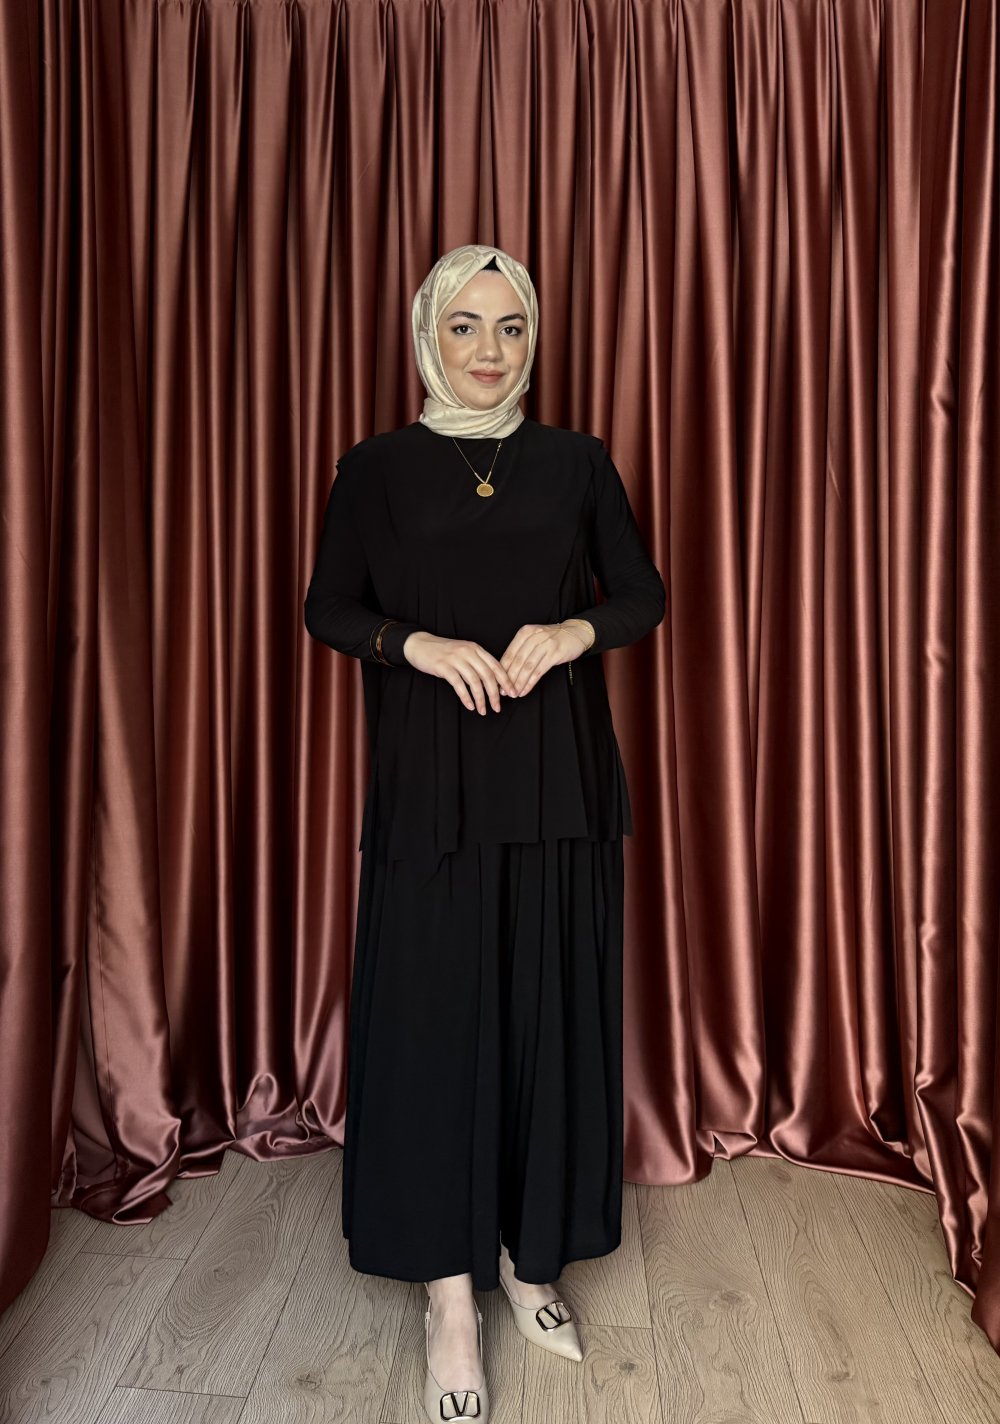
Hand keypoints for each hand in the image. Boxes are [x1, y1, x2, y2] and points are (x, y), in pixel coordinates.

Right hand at [401, 631, 515, 714]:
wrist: (420, 645)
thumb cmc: (444, 652)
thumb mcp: (464, 652)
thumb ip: (478, 663)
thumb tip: (494, 683)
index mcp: (476, 648)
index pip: (496, 665)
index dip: (506, 681)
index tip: (513, 694)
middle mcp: (468, 652)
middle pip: (487, 675)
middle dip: (495, 694)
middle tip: (498, 707)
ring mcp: (456, 659)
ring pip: (474, 681)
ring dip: (481, 699)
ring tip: (483, 710)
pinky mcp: (444, 667)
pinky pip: (459, 685)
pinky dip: (466, 697)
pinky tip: (470, 706)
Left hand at [499, 621, 592, 697]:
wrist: (575, 633)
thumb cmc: (552, 639)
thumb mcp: (534, 639)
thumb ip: (521, 651)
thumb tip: (506, 671)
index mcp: (525, 633)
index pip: (510, 653)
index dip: (502, 670)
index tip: (497, 682)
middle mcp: (534, 636)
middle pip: (517, 661)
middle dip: (509, 679)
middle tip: (503, 692)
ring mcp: (545, 644)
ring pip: (527, 667)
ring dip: (519, 682)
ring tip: (514, 694)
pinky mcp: (555, 653)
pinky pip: (539, 671)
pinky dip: (530, 682)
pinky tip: (525, 690)